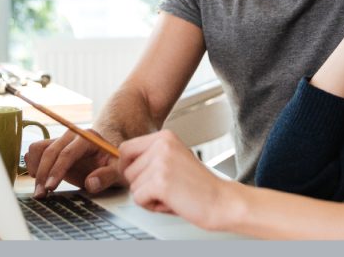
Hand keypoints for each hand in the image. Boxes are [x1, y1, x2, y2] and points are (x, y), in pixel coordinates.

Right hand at [25, 130, 124, 197]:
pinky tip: (38, 180)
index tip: (50, 187)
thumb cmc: (115, 164)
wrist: (110, 156)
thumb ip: (107, 176)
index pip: (67, 153)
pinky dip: (32, 164)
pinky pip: (36, 151)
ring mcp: (61, 140)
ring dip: (35, 169)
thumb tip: (90, 183)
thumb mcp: (119, 171)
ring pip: (38, 148)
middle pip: (50, 151)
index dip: (57, 170)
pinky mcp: (53, 147)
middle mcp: (71, 136)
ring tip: (39, 190)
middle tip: (41, 195)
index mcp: (87, 138)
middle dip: (43, 174)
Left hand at [119, 130, 233, 230]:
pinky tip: (172, 202)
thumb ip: (151, 158)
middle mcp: (162, 145)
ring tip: (172, 194)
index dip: (128, 167)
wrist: (222, 201)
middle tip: (166, 188)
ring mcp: (160, 162)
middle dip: (141, 185)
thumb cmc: (199, 187)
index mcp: (165, 137)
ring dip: (148, 196)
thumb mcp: (173, 160)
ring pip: (132, 186)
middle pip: (126, 170)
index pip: (126, 148)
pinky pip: (138, 198)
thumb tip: (121, 164)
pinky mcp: (160, 181)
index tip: (142, 178)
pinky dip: (152, 206)